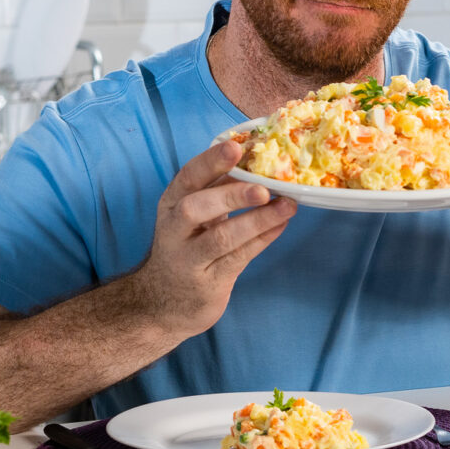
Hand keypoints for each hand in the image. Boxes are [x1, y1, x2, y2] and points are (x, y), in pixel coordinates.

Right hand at [131, 140, 295, 338]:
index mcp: (171, 203)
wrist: (163, 301)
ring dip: (256, 221)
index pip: (187, 177)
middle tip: (263, 189)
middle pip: (194, 208)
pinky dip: (261, 240)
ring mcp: (188, 260)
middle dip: (230, 195)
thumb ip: (217, 191)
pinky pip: (237, 258)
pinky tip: (280, 226)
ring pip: (221, 238)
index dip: (211, 161)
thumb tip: (260, 161)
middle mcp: (174, 230)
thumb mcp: (192, 215)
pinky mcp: (208, 283)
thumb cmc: (186, 246)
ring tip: (286, 206)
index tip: (236, 146)